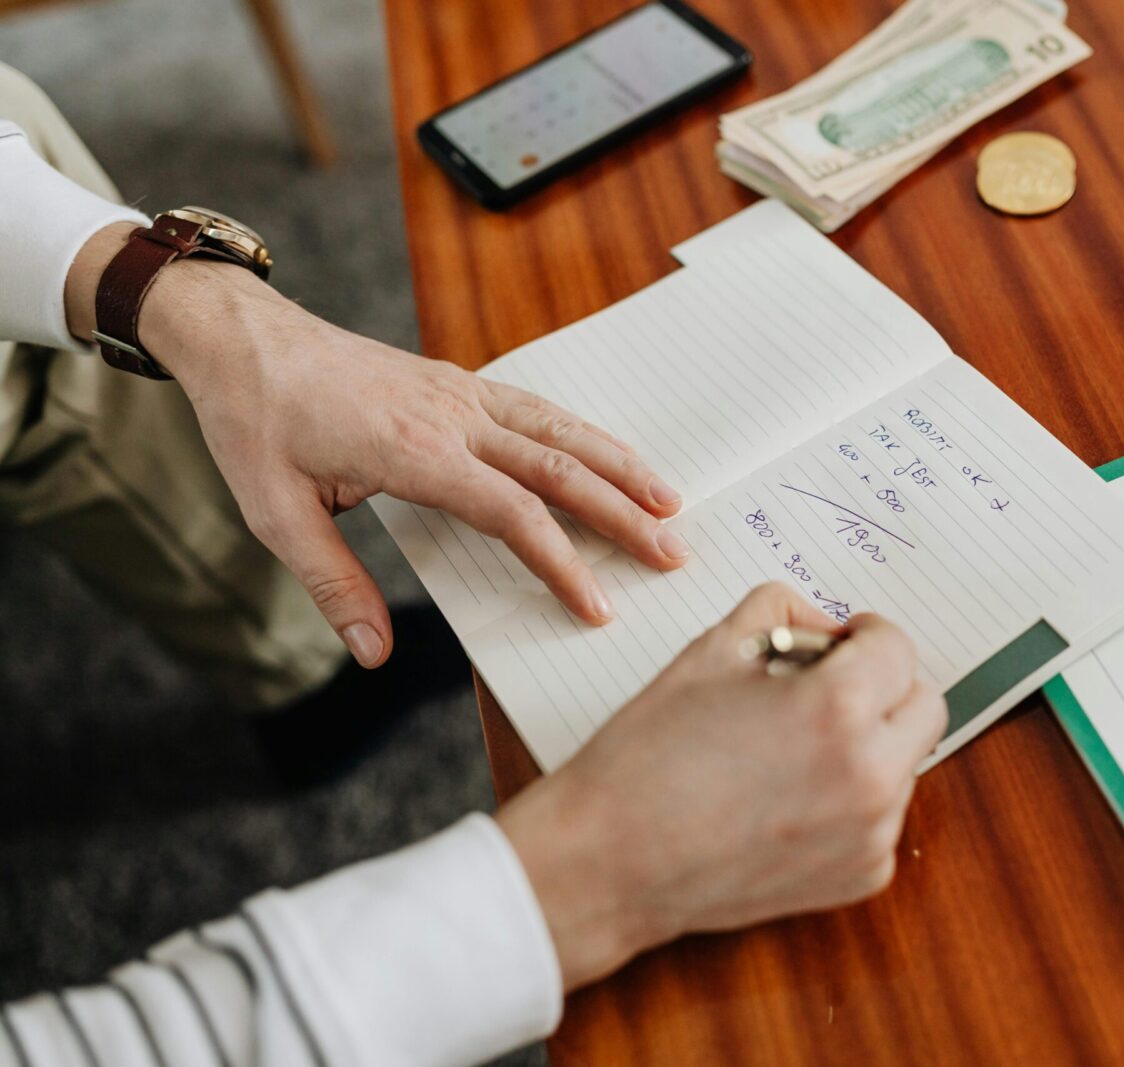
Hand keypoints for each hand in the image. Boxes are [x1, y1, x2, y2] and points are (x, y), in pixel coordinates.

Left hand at [66, 224, 688, 666]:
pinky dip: (586, 435)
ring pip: (561, 429)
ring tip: (670, 500)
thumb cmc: (256, 423)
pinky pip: (540, 410)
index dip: (563, 563)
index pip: (512, 514)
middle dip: (623, 513)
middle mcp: (452, 417)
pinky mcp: (459, 384)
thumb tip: (375, 654)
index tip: (597, 605)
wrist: (244, 338)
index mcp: (413, 452)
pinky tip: (612, 455)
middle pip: (559, 468)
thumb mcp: (275, 515)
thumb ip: (334, 585)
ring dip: (621, 465)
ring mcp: (461, 393)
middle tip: (673, 552)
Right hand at [496, 583, 947, 989]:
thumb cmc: (651, 754)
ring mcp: (871, 833)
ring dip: (868, 743)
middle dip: (884, 686)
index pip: (897, 647)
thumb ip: (782, 612)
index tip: (841, 642)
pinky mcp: (861, 877)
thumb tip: (826, 627)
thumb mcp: (711, 651)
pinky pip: (882, 818)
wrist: (610, 861)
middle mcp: (870, 774)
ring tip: (792, 750)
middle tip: (828, 687)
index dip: (865, 634)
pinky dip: (851, 801)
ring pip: (905, 763)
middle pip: (924, 706)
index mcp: (838, 708)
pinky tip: (788, 799)